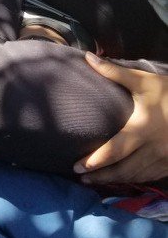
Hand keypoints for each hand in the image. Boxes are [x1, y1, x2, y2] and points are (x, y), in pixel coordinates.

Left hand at [74, 55, 167, 184]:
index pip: (113, 151)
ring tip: (96, 180)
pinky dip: (134, 180)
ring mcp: (165, 160)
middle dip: (100, 176)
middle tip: (81, 178)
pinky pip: (150, 177)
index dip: (94, 162)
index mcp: (142, 130)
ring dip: (116, 180)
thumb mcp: (144, 81)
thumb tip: (88, 57)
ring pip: (136, 177)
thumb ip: (114, 72)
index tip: (77, 167)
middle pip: (122, 170)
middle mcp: (153, 149)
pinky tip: (124, 178)